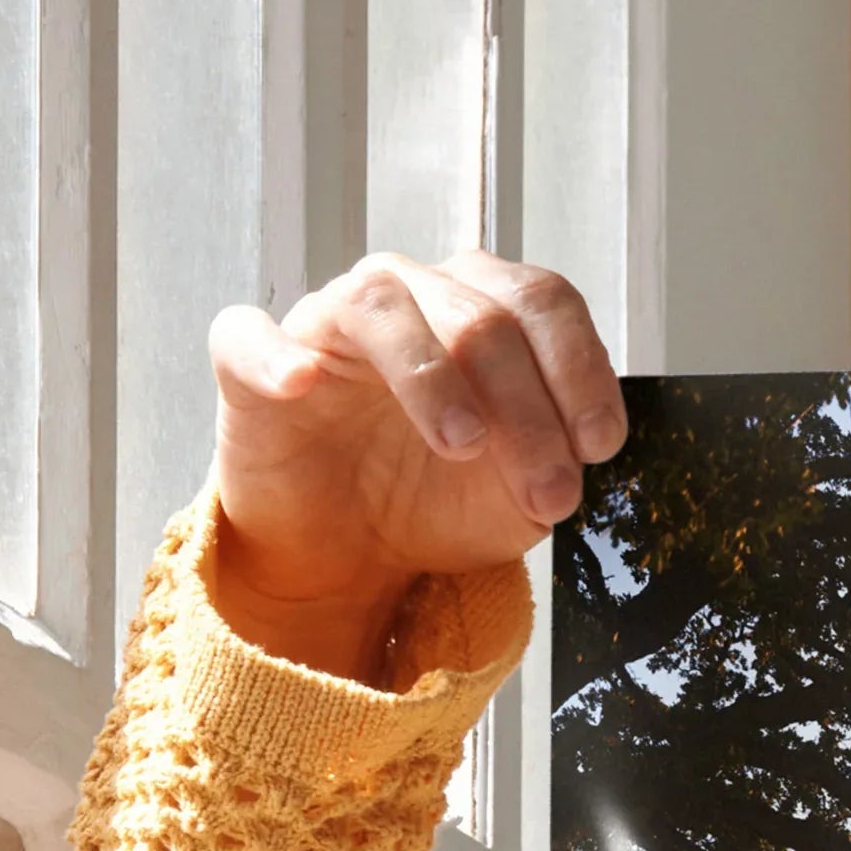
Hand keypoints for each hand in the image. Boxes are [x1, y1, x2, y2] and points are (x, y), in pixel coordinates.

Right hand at [204, 253, 625, 682]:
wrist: (350, 554)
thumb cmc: (436, 501)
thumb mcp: (520, 495)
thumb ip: (557, 461)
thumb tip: (582, 450)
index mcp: (483, 310)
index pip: (542, 303)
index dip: (580, 369)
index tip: (601, 446)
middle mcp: (410, 296)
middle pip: (480, 314)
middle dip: (527, 410)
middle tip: (548, 492)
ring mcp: (329, 322)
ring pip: (381, 306)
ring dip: (432, 376)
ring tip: (463, 445)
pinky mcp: (251, 362)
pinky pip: (249, 335)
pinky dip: (275, 354)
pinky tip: (302, 383)